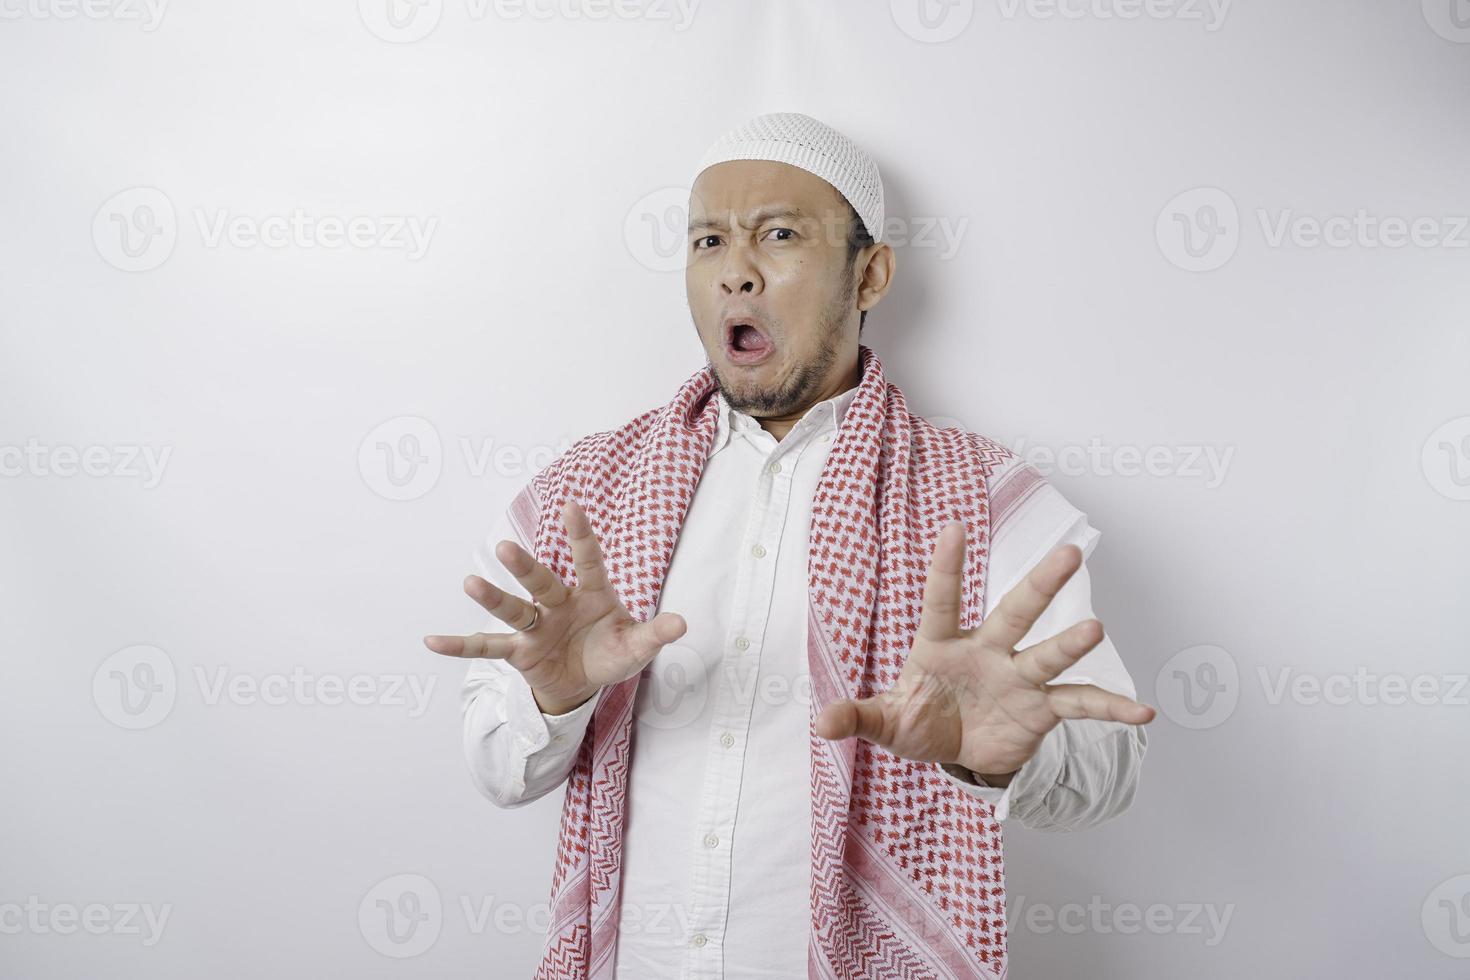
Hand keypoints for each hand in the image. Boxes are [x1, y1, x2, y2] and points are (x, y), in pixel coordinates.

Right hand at [424, 499, 687, 714]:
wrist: (584, 680)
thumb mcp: (636, 647)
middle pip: (540, 581)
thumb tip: (683, 623)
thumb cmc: (611, 652)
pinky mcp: (519, 650)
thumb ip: (655, 634)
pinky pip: (487, 647)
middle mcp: (558, 603)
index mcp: (591, 594)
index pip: (587, 560)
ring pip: (512, 608)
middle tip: (507, 548)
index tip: (573, 505)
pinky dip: (460, 646)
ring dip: (492, 597)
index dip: (581, 535)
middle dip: (525, 567)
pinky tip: (432, 641)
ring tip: (470, 583)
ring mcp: (535, 625)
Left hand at [813, 522, 1155, 781]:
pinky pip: (1080, 704)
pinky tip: (1143, 712)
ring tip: (1095, 627)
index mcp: (941, 646)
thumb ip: (858, 718)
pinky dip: (1110, 708)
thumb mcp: (887, 723)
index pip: (942, 600)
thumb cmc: (920, 722)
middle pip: (1014, 611)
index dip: (947, 567)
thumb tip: (821, 723)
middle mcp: (987, 651)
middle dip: (1039, 585)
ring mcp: (1018, 676)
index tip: (954, 527)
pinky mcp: (1042, 708)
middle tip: (1069, 551)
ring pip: (1048, 653)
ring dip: (1070, 642)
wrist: (959, 752)